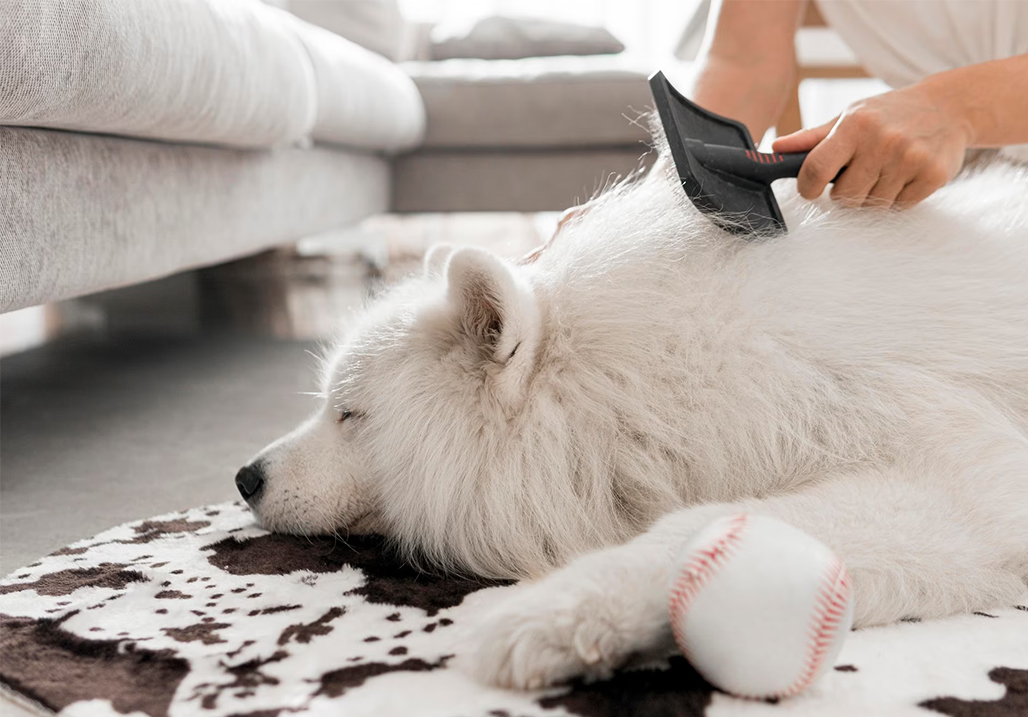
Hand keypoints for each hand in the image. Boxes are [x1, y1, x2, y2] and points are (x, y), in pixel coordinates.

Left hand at [772, 83, 973, 207]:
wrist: (948, 106)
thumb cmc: (887, 114)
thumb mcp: (849, 117)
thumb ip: (811, 138)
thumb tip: (774, 149)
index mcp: (855, 125)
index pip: (816, 170)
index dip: (808, 188)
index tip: (811, 189)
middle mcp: (883, 141)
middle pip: (844, 197)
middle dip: (846, 192)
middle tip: (860, 173)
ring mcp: (910, 158)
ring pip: (872, 205)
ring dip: (873, 195)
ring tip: (885, 170)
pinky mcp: (933, 175)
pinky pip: (899, 207)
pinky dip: (898, 198)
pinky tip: (905, 175)